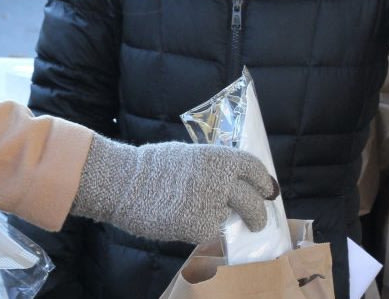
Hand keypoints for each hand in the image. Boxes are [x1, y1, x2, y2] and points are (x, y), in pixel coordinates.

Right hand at [70, 135, 277, 244]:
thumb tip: (233, 181)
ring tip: (203, 217)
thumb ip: (212, 167)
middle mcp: (219, 179)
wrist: (121, 181)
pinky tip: (186, 224)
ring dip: (222, 221)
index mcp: (217, 157)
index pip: (254, 170)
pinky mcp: (198, 226)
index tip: (267, 192)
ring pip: (229, 220)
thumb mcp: (187, 155)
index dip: (263, 183)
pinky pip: (210, 234)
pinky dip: (202, 232)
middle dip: (258, 215)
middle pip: (253, 202)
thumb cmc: (150, 167)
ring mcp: (209, 204)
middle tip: (256, 223)